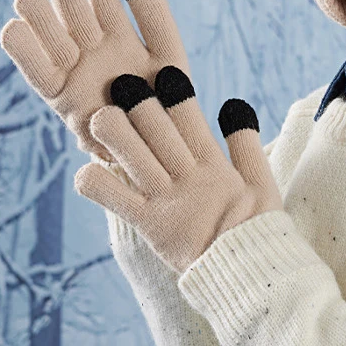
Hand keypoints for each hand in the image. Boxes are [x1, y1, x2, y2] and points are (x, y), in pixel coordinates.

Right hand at [0, 0, 189, 160]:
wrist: (160, 155)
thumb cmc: (170, 105)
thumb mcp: (169, 56)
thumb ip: (154, 16)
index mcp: (124, 32)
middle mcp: (96, 47)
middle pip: (74, 8)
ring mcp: (77, 69)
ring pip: (52, 32)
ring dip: (40, 11)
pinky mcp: (61, 98)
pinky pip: (38, 72)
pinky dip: (24, 50)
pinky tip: (13, 27)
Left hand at [73, 65, 282, 272]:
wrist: (249, 275)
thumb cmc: (255, 228)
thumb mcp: (261, 181)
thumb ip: (246, 143)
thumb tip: (233, 103)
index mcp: (214, 165)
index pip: (192, 120)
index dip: (177, 95)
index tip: (162, 71)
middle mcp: (188, 178)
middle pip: (160, 134)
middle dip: (140, 106)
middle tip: (120, 82)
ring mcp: (168, 202)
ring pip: (137, 161)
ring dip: (116, 137)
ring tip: (97, 116)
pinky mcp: (151, 227)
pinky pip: (120, 204)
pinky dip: (100, 188)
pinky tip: (84, 173)